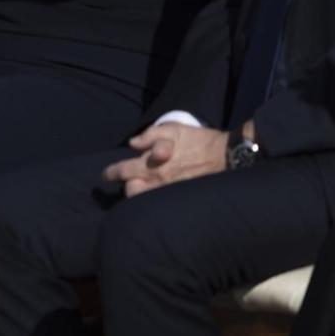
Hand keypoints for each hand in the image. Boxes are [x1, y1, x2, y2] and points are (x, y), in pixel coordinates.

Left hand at [102, 123, 231, 197]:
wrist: (228, 157)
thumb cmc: (199, 141)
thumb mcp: (173, 129)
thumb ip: (150, 135)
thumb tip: (133, 144)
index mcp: (152, 163)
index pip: (123, 171)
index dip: (111, 173)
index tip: (106, 176)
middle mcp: (159, 180)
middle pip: (131, 192)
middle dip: (125, 188)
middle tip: (126, 184)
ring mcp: (171, 192)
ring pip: (146, 201)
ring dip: (140, 196)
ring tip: (141, 191)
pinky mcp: (184, 199)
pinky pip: (164, 206)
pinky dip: (157, 203)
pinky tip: (158, 200)